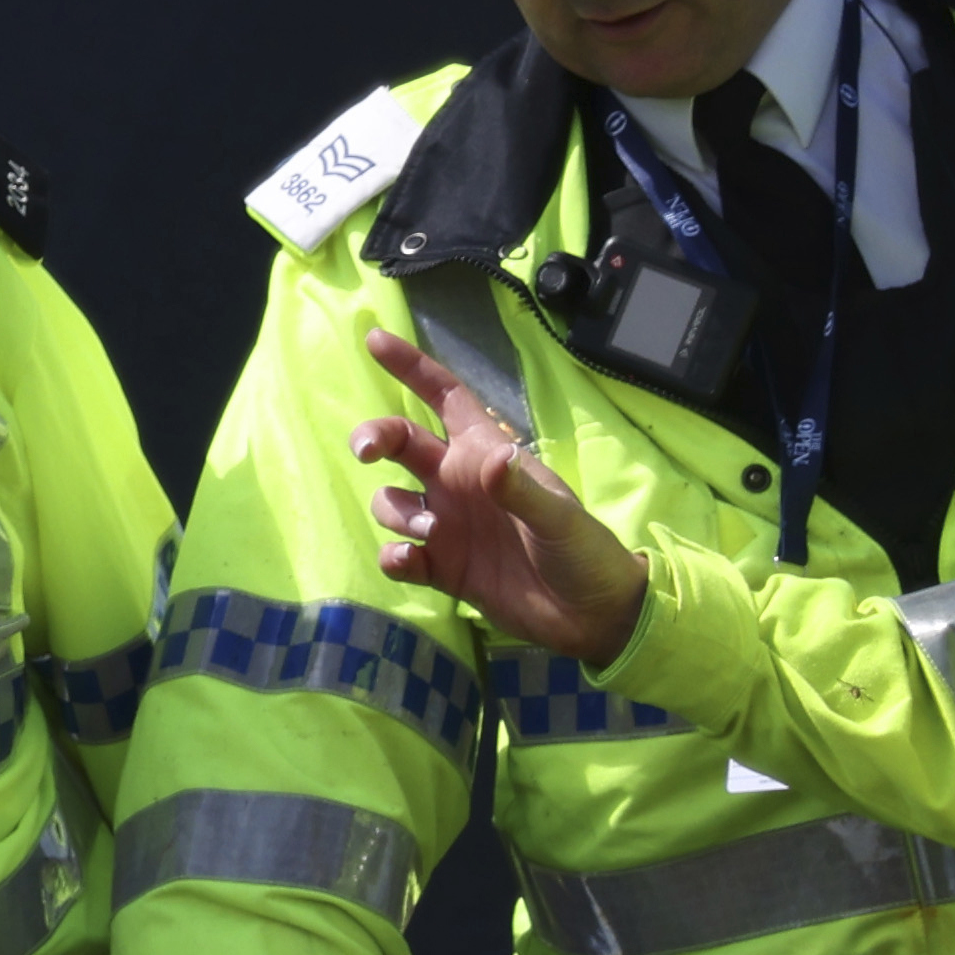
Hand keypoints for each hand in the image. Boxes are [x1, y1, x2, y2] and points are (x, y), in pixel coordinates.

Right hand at [348, 326, 649, 664]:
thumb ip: (521, 490)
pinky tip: (410, 563)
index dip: (411, 367)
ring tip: (429, 533)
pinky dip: (395, 558)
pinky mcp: (442, 569)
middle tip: (365, 449)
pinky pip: (399, 556)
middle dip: (375, 436)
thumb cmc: (582, 553)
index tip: (375, 339)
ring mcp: (447, 527)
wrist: (589, 615)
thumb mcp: (559, 518)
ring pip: (391, 501)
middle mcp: (457, 483)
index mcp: (485, 454)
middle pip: (400, 443)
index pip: (443, 397)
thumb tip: (491, 457)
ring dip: (395, 510)